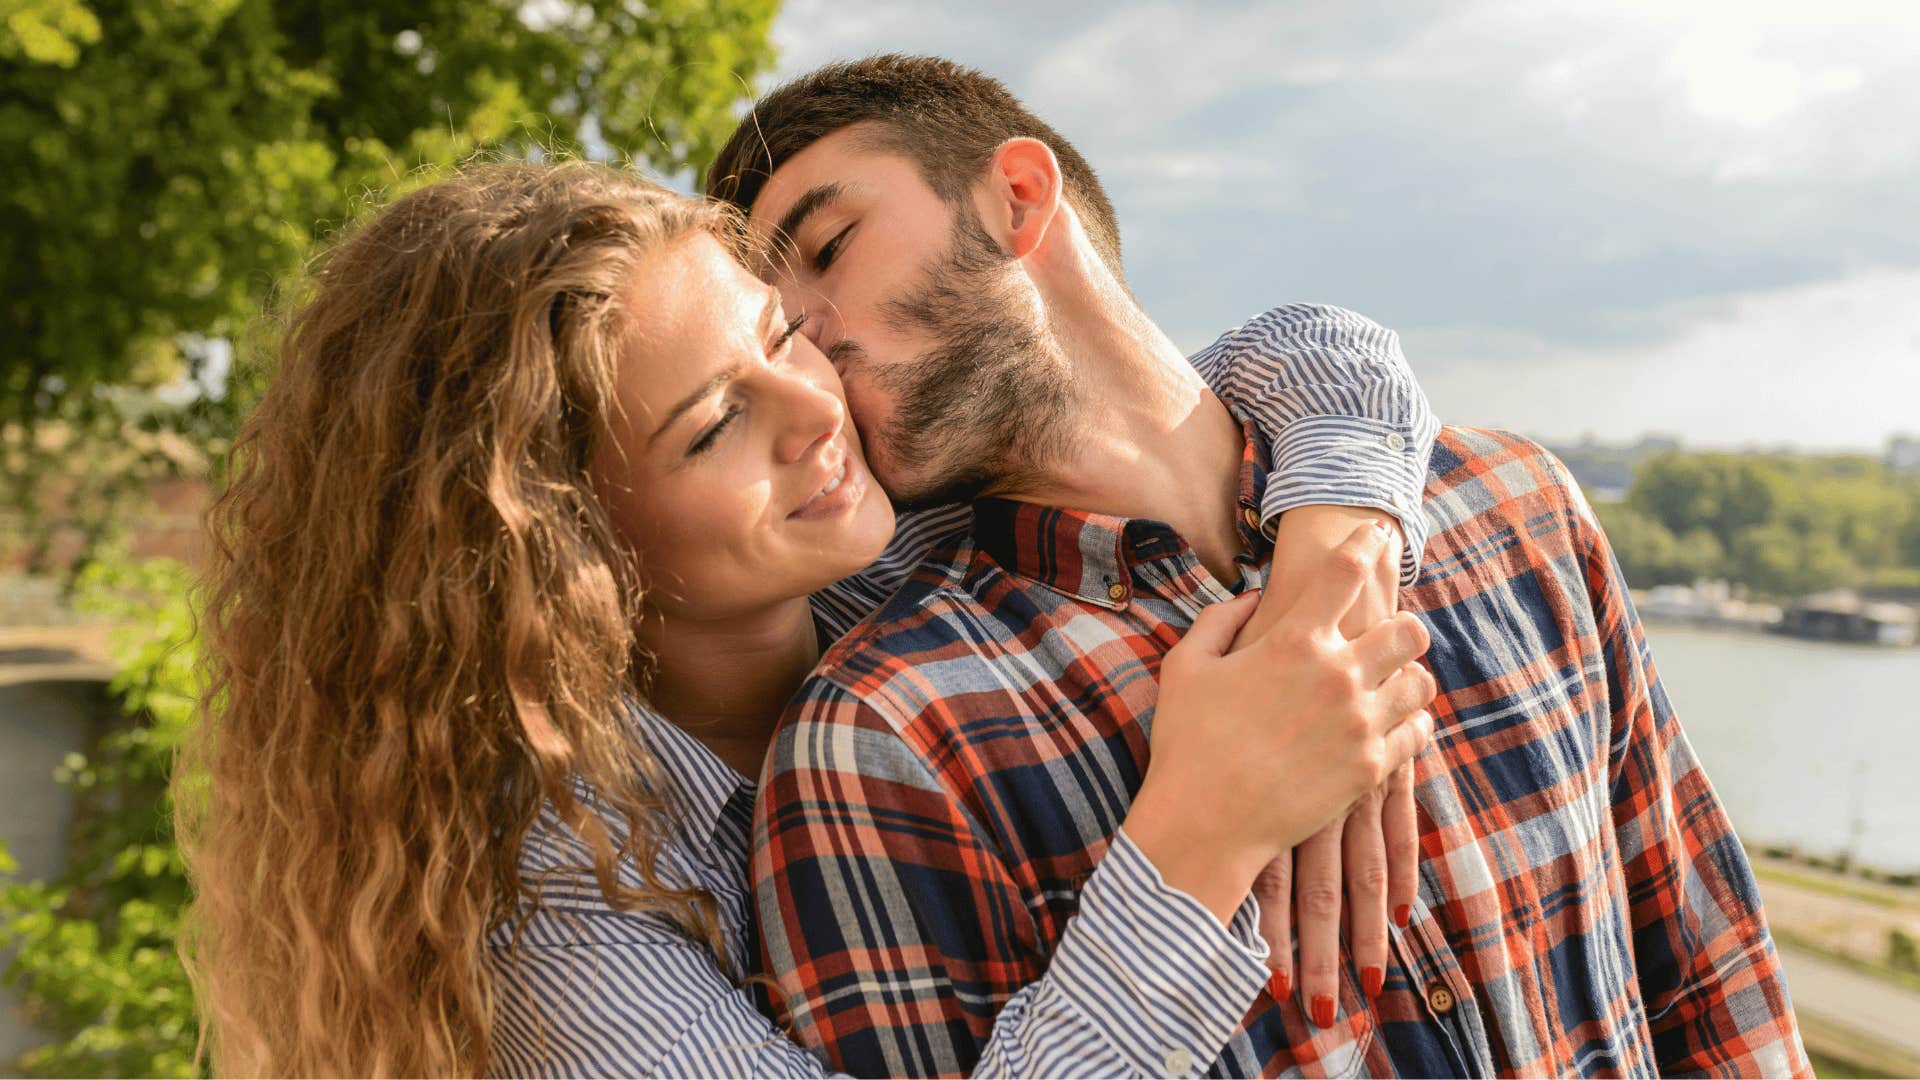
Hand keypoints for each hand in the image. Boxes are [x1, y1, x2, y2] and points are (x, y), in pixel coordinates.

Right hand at [1125, 521, 1434, 926]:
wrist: (1205, 823)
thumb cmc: (1187, 742)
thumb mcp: (1186, 667)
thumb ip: (1221, 620)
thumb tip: (1255, 598)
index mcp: (1294, 641)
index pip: (1348, 573)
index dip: (1367, 544)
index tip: (1376, 534)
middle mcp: (1338, 675)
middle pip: (1409, 628)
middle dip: (1403, 624)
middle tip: (1388, 633)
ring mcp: (1360, 723)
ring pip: (1421, 680)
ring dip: (1409, 675)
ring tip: (1391, 680)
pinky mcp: (1372, 768)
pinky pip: (1419, 730)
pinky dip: (1411, 721)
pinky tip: (1392, 722)